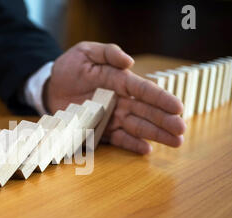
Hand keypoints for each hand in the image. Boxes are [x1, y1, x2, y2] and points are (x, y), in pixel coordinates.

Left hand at [44, 41, 185, 153]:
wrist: (50, 87)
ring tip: (176, 142)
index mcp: (120, 81)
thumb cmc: (70, 67)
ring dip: (156, 134)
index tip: (178, 107)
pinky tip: (147, 150)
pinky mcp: (100, 130)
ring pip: (137, 126)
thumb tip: (129, 61)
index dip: (161, 99)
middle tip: (181, 130)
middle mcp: (120, 100)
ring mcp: (111, 116)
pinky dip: (132, 145)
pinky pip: (118, 139)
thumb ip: (108, 53)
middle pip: (146, 111)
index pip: (144, 90)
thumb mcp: (86, 52)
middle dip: (164, 121)